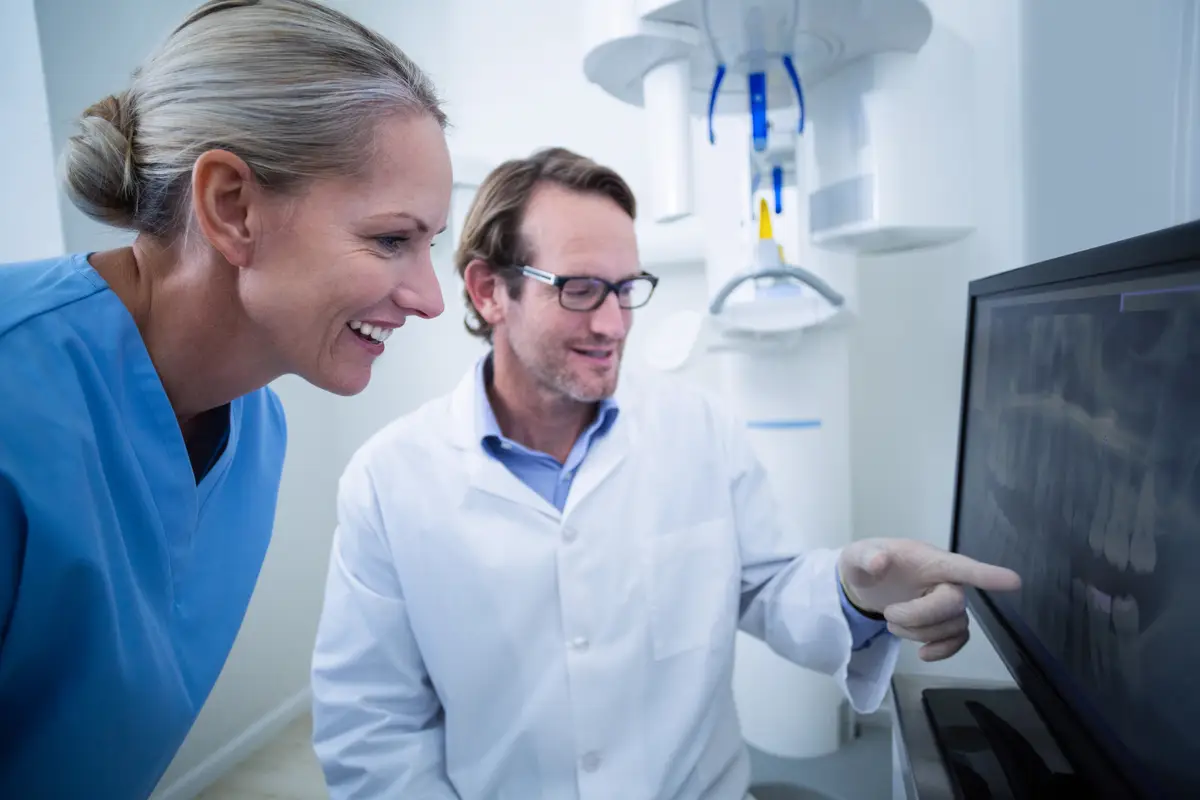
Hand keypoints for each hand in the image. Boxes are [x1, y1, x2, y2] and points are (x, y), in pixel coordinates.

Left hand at [838, 538, 1020, 661]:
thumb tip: (879, 561)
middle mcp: (946, 580)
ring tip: (892, 622)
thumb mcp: (856, 556)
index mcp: (929, 559)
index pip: (963, 566)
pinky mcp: (944, 622)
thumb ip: (866, 557)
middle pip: (955, 603)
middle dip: (920, 616)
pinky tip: (923, 654)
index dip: (987, 575)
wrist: (865, 584)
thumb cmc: (867, 564)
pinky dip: (943, 651)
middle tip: (889, 615)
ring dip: (920, 633)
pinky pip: (959, 641)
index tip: (1014, 582)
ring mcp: (947, 602)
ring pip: (954, 626)